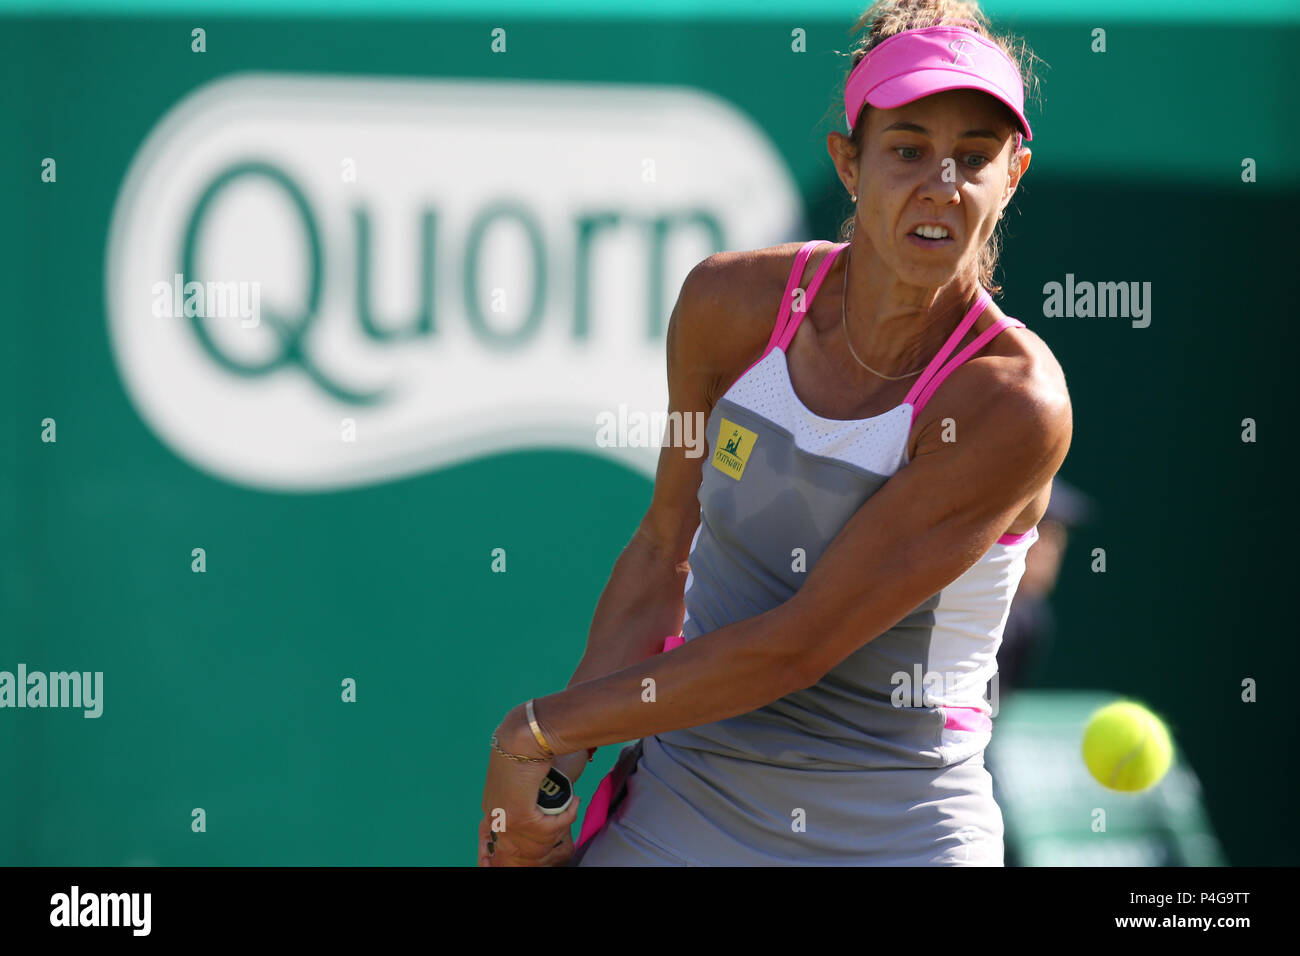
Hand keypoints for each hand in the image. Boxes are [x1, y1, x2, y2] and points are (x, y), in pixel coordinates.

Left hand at [478, 706, 582, 866]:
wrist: (526, 734)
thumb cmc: (528, 746)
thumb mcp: (524, 773)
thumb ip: (530, 792)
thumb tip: (540, 800)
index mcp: (492, 804)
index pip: (497, 841)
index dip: (501, 852)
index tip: (504, 856)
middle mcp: (494, 814)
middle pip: (522, 848)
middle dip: (547, 841)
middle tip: (568, 815)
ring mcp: (504, 817)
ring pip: (540, 839)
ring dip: (562, 822)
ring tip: (572, 802)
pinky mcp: (519, 816)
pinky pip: (550, 829)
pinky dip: (566, 817)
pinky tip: (573, 801)